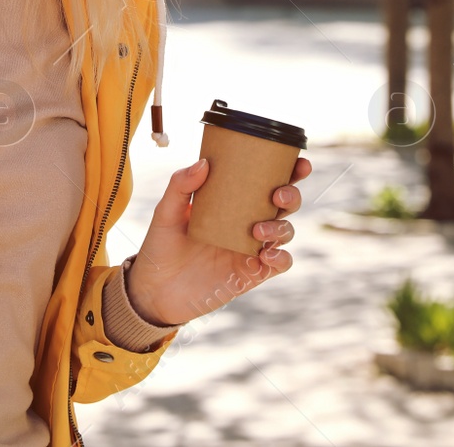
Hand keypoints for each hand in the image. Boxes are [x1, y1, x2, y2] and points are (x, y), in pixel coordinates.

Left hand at [124, 156, 311, 326]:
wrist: (155, 291)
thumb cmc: (161, 247)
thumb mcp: (166, 213)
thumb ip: (180, 186)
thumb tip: (204, 163)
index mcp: (232, 203)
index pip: (266, 181)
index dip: (288, 171)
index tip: (298, 162)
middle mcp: (247, 223)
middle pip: (285, 205)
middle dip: (292, 195)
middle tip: (278, 194)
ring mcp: (252, 248)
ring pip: (285, 232)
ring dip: (281, 227)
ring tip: (258, 231)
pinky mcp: (252, 274)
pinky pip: (279, 264)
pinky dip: (280, 258)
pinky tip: (264, 255)